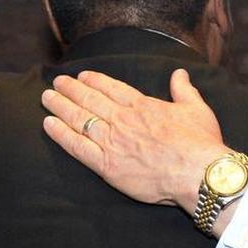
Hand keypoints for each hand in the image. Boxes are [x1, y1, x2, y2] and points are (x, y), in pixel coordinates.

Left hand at [41, 69, 232, 214]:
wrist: (197, 173)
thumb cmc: (200, 143)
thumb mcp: (196, 109)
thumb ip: (184, 90)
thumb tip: (180, 74)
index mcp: (143, 106)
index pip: (112, 88)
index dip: (95, 80)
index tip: (82, 75)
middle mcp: (123, 120)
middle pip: (90, 100)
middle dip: (71, 89)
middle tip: (57, 82)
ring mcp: (112, 142)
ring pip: (79, 119)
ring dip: (60, 106)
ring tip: (47, 97)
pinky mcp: (106, 165)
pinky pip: (76, 146)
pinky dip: (60, 134)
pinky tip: (48, 124)